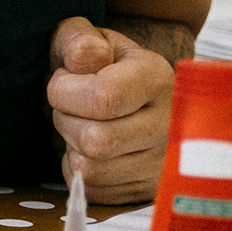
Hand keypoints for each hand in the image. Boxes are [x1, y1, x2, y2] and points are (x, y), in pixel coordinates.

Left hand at [45, 15, 174, 205]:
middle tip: (71, 106)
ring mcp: (162, 162)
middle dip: (65, 121)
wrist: (133, 98)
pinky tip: (92, 149)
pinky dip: (79, 171)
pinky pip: (93, 190)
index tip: (63, 81)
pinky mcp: (147, 189)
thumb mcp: (93, 41)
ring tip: (85, 125)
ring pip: (92, 170)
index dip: (65, 92)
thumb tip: (87, 56)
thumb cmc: (105, 67)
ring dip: (72, 148)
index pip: (104, 98)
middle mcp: (168, 125)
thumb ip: (80, 40)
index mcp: (157, 79)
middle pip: (96, 140)